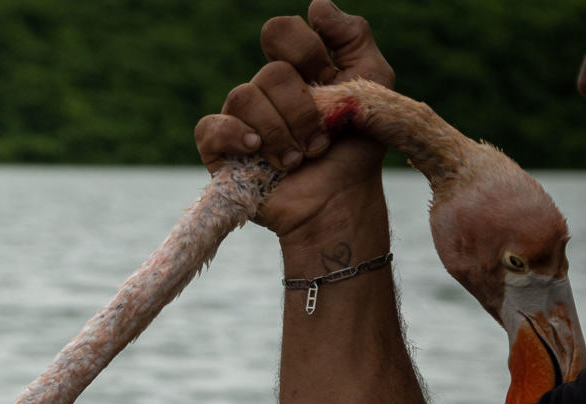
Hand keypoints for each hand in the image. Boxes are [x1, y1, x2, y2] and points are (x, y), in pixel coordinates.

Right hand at [194, 0, 393, 242]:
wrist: (338, 201)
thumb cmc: (357, 147)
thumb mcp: (373, 82)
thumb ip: (352, 37)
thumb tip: (315, 4)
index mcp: (297, 69)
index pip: (280, 32)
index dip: (304, 50)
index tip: (326, 79)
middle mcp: (265, 91)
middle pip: (269, 72)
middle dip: (301, 108)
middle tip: (321, 140)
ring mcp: (239, 121)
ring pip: (243, 98)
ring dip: (279, 131)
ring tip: (298, 159)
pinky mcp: (219, 153)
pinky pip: (211, 127)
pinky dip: (234, 135)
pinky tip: (256, 150)